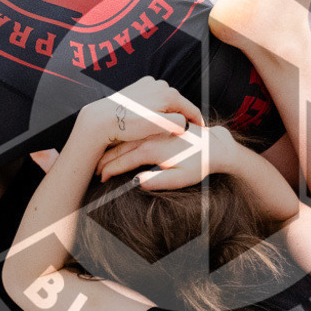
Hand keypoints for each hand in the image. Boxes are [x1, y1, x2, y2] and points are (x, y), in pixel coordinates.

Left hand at [81, 76, 203, 147]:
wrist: (101, 119)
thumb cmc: (129, 125)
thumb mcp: (158, 126)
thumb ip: (177, 123)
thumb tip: (184, 123)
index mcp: (169, 95)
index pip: (191, 110)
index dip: (198, 123)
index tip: (203, 133)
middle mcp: (160, 86)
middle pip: (178, 105)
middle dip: (182, 117)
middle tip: (184, 133)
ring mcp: (148, 84)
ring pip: (165, 102)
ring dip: (168, 113)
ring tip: (167, 128)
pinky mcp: (137, 87)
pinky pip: (153, 99)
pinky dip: (156, 108)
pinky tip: (150, 119)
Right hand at [96, 123, 236, 187]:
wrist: (215, 146)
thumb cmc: (199, 165)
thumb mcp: (182, 177)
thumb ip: (160, 180)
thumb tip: (138, 182)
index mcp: (152, 150)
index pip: (122, 161)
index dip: (109, 171)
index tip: (100, 179)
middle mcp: (150, 137)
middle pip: (119, 149)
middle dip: (104, 160)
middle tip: (95, 172)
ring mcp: (152, 130)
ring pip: (124, 140)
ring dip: (110, 149)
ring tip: (99, 160)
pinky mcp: (157, 127)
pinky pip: (133, 134)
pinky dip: (121, 141)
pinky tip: (115, 147)